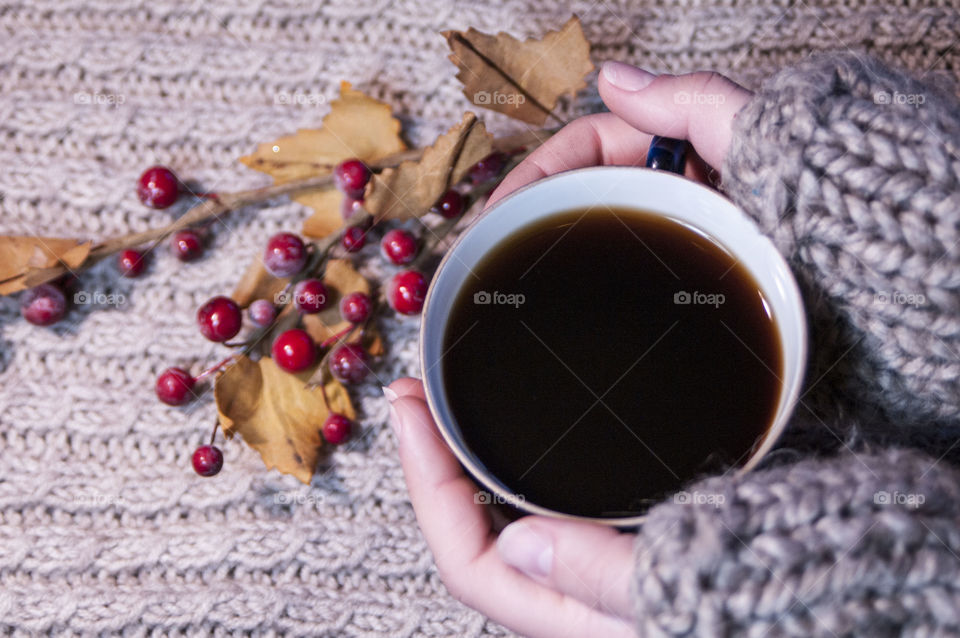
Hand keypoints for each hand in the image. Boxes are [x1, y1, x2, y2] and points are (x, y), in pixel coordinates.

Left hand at [389, 63, 751, 637]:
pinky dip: (530, 452)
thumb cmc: (771, 599)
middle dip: (437, 460)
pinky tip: (533, 415)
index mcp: (577, 614)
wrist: (841, 587)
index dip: (427, 483)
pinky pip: (558, 494)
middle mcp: (578, 592)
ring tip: (455, 394)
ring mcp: (602, 561)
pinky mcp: (630, 531)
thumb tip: (519, 546)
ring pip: (514, 509)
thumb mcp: (692, 590)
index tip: (409, 405)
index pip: (470, 561)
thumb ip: (606, 578)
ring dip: (477, 452)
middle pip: (477, 530)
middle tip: (417, 389)